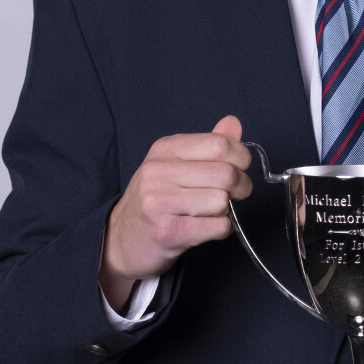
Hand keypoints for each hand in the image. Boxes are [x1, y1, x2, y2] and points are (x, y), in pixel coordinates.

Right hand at [99, 115, 251, 310]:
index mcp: (165, 149)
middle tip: (234, 195)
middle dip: (241, 187)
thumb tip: (233, 123)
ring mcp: (160, 203)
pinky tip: (205, 228)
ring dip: (226, 211)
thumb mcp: (174, 163)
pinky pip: (217, 227)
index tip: (240, 169)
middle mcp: (158, 172)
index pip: (220, 144)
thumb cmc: (155, 200)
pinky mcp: (168, 232)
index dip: (241, 158)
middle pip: (226, 174)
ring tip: (210, 213)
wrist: (121, 240)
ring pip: (222, 202)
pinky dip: (221, 229)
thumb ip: (207, 144)